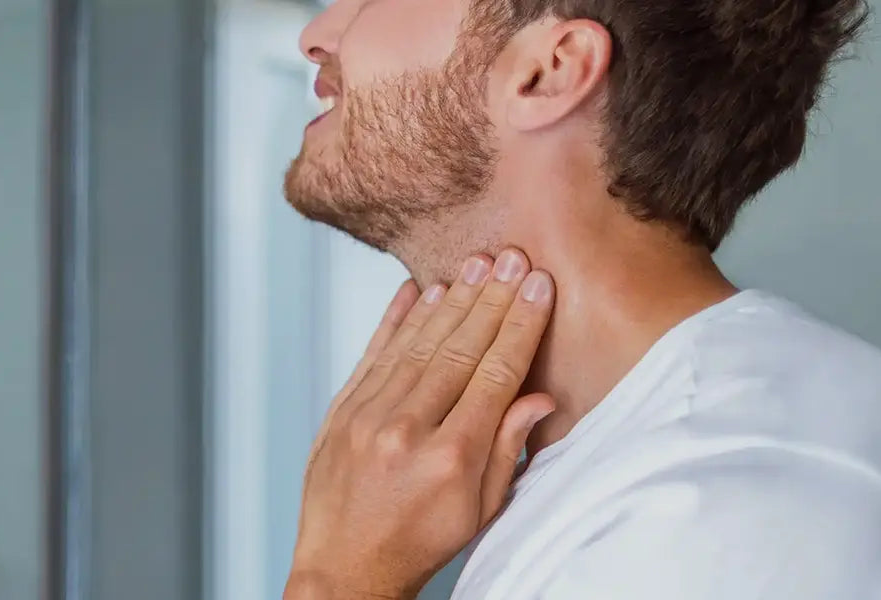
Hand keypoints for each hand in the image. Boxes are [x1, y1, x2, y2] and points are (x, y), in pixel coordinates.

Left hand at [285, 249, 555, 599]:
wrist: (344, 569)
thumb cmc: (417, 544)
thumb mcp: (480, 509)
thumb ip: (508, 449)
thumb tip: (539, 398)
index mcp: (450, 458)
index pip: (495, 374)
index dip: (521, 326)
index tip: (539, 288)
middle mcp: (407, 430)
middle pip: (460, 348)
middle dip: (492, 299)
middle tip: (513, 258)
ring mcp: (368, 417)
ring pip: (418, 343)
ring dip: (452, 299)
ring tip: (477, 265)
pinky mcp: (341, 412)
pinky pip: (373, 354)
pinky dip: (397, 319)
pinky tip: (418, 290)